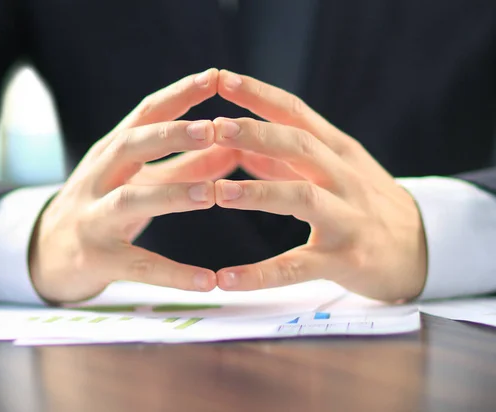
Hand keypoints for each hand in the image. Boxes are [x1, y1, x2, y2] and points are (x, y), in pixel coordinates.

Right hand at [30, 69, 237, 302]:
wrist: (46, 252)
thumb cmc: (102, 206)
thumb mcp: (139, 180)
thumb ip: (186, 166)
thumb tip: (234, 147)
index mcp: (112, 152)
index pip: (145, 113)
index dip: (179, 94)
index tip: (215, 76)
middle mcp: (98, 177)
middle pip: (130, 146)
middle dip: (170, 135)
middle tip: (211, 128)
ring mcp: (94, 217)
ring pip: (130, 201)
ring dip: (171, 195)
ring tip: (209, 194)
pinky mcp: (98, 258)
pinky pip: (139, 266)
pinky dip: (173, 273)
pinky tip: (207, 280)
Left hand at [212, 70, 426, 301]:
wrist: (423, 247)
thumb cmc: (367, 203)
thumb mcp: (337, 168)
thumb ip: (290, 157)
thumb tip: (241, 143)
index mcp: (338, 151)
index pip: (297, 113)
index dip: (260, 95)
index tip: (222, 79)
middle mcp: (344, 178)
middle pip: (300, 145)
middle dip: (256, 133)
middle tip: (215, 127)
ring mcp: (347, 218)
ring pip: (302, 198)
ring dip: (258, 193)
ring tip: (218, 192)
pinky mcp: (344, 260)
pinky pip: (297, 267)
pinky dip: (260, 274)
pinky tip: (227, 278)